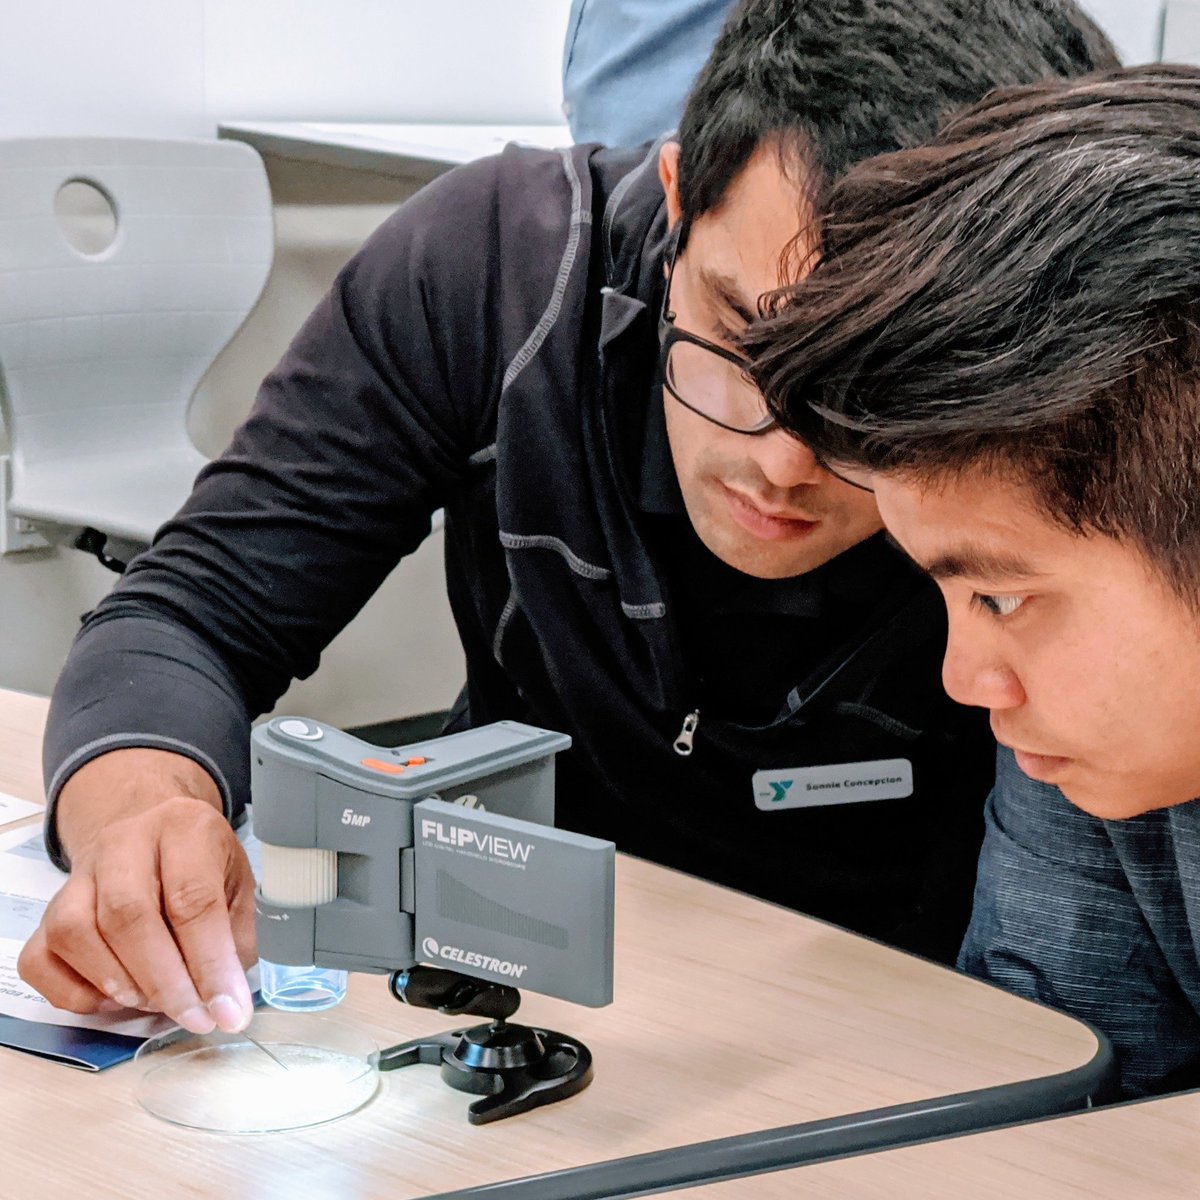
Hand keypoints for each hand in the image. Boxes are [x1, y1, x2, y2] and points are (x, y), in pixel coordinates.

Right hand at [18, 750, 256, 1033]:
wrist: (151, 831)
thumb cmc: (203, 864)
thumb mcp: (239, 884)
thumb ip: (237, 936)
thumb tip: (227, 998)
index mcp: (183, 827)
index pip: (192, 898)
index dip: (210, 963)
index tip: (228, 1010)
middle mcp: (124, 841)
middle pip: (128, 915)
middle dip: (165, 981)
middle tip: (194, 1016)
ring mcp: (79, 873)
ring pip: (76, 932)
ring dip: (118, 983)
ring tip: (156, 1002)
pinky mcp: (48, 906)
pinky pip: (40, 958)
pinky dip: (74, 992)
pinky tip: (113, 999)